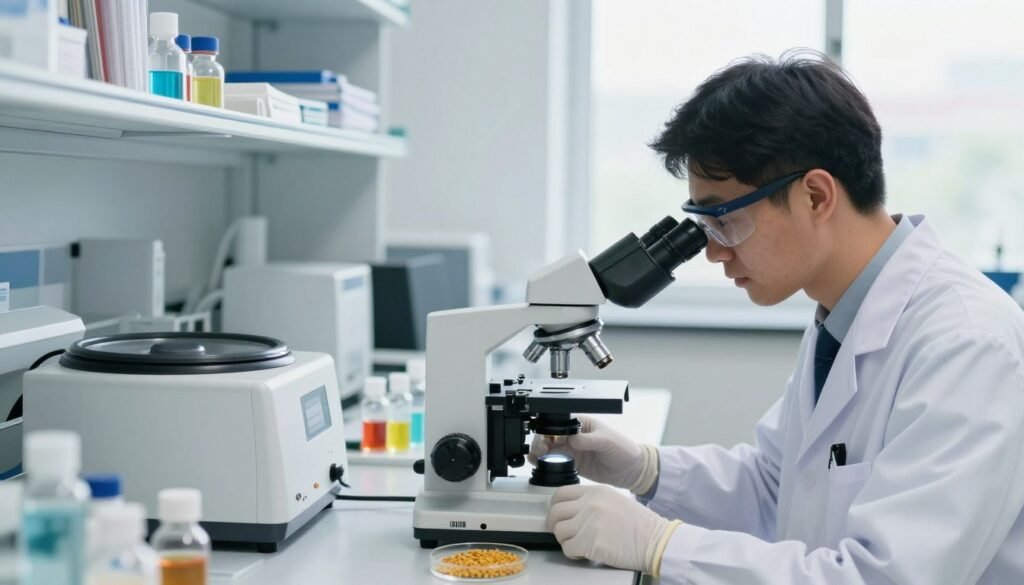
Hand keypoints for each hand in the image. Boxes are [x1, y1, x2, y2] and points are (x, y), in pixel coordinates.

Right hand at [528, 415, 657, 492]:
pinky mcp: (572, 463)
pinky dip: (545, 462)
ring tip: (536, 458)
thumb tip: (572, 439)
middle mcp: (574, 435)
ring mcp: (572, 449)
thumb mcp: (607, 441)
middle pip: (550, 436)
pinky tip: (540, 464)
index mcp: (582, 424)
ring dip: (540, 452)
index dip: (549, 430)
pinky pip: (554, 461)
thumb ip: (589, 440)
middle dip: (541, 442)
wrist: (631, 471)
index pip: (559, 423)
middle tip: (540, 451)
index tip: (546, 440)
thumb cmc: (623, 449)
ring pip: (549, 448)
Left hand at [548, 484, 679, 574]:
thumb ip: (593, 502)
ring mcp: (588, 522)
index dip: (555, 506)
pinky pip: (567, 548)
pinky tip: (585, 553)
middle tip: (564, 533)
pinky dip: (573, 554)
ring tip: (580, 544)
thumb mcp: (615, 501)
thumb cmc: (641, 526)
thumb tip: (572, 510)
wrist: (656, 542)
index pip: (561, 494)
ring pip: (559, 531)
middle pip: (555, 512)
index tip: (557, 515)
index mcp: (596, 491)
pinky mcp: (588, 542)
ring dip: (566, 541)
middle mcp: (590, 504)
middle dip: (556, 525)